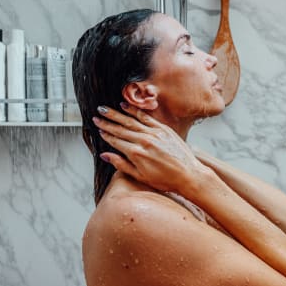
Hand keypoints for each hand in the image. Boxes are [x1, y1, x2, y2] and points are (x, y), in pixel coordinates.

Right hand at [92, 104, 207, 193]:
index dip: (106, 134)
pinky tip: (124, 106)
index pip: (116, 141)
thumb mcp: (140, 176)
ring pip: (130, 121)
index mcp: (136, 154)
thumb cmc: (166, 180)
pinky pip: (145, 117)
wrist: (189, 175)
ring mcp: (154, 133)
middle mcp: (143, 141)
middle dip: (107, 122)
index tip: (98, 129)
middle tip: (96, 116)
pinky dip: (134, 111)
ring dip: (116, 114)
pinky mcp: (163, 129)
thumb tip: (105, 155)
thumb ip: (121, 164)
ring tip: (105, 109)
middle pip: (120, 129)